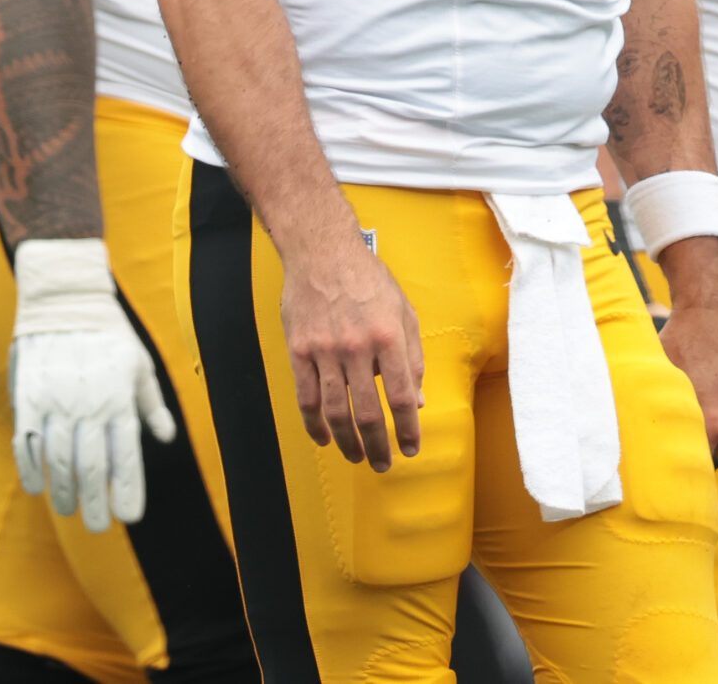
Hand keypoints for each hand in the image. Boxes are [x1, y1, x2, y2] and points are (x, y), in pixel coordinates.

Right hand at [9, 239, 176, 531]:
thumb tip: (166, 438)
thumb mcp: (140, 363)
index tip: (131, 517)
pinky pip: (28, 443)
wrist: (64, 299)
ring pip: (58, 461)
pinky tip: (37, 488)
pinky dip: (31, 469)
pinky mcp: (28, 398)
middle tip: (100, 527)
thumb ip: (151, 404)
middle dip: (96, 503)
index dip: (128, 490)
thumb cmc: (109, 334)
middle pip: (90, 468)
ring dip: (64, 492)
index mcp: (119, 398)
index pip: (126, 456)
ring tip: (70, 511)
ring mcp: (55, 403)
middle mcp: (88, 405)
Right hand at [279, 225, 423, 470]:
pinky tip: (324, 438)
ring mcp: (325, 351)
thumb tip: (418, 400)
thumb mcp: (403, 312)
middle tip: (383, 464)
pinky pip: (306, 397)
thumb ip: (412, 356)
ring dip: (347, 441)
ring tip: (357, 457)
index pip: (402, 396)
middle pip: (369, 412)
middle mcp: (357, 347)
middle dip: (378, 445)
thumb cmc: (368, 280)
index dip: (408, 429)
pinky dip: (314, 424)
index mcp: (388, 337)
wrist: (323, 253)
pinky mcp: (300, 351)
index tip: (411, 448)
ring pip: (335, 411)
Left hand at [654, 238, 717, 464]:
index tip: (654, 477)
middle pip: (704, 462)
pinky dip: (708, 431)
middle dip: (684, 462)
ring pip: (715, 447)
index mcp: (712, 422)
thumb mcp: (660, 377)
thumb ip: (651, 409)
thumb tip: (629, 435)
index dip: (671, 473)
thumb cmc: (680, 343)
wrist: (709, 313)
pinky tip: (689, 423)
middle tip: (657, 461)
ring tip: (670, 438)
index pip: (693, 468)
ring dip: (697, 445)